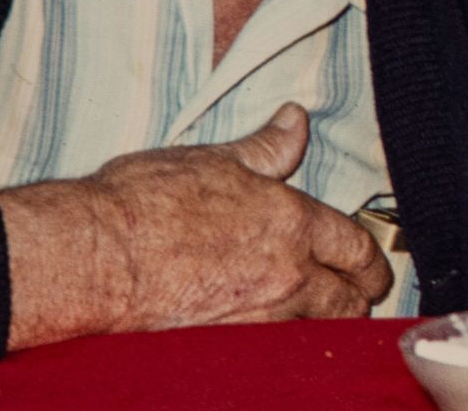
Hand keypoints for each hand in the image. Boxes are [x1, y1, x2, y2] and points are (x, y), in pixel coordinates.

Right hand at [0, 103, 393, 349]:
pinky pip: (277, 345)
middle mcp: (287, 272)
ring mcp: (259, 313)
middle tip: (359, 295)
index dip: (370, 260)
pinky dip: (285, 341)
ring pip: (318, 326)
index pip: (355, 246)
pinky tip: (277, 334)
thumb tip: (295, 121)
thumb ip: (267, 148)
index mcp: (292, 222)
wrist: (95, 255)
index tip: (372, 267)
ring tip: (323, 315)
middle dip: (359, 297)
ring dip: (326, 321)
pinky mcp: (228, 341)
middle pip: (348, 298)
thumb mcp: (216, 160)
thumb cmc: (145, 202)